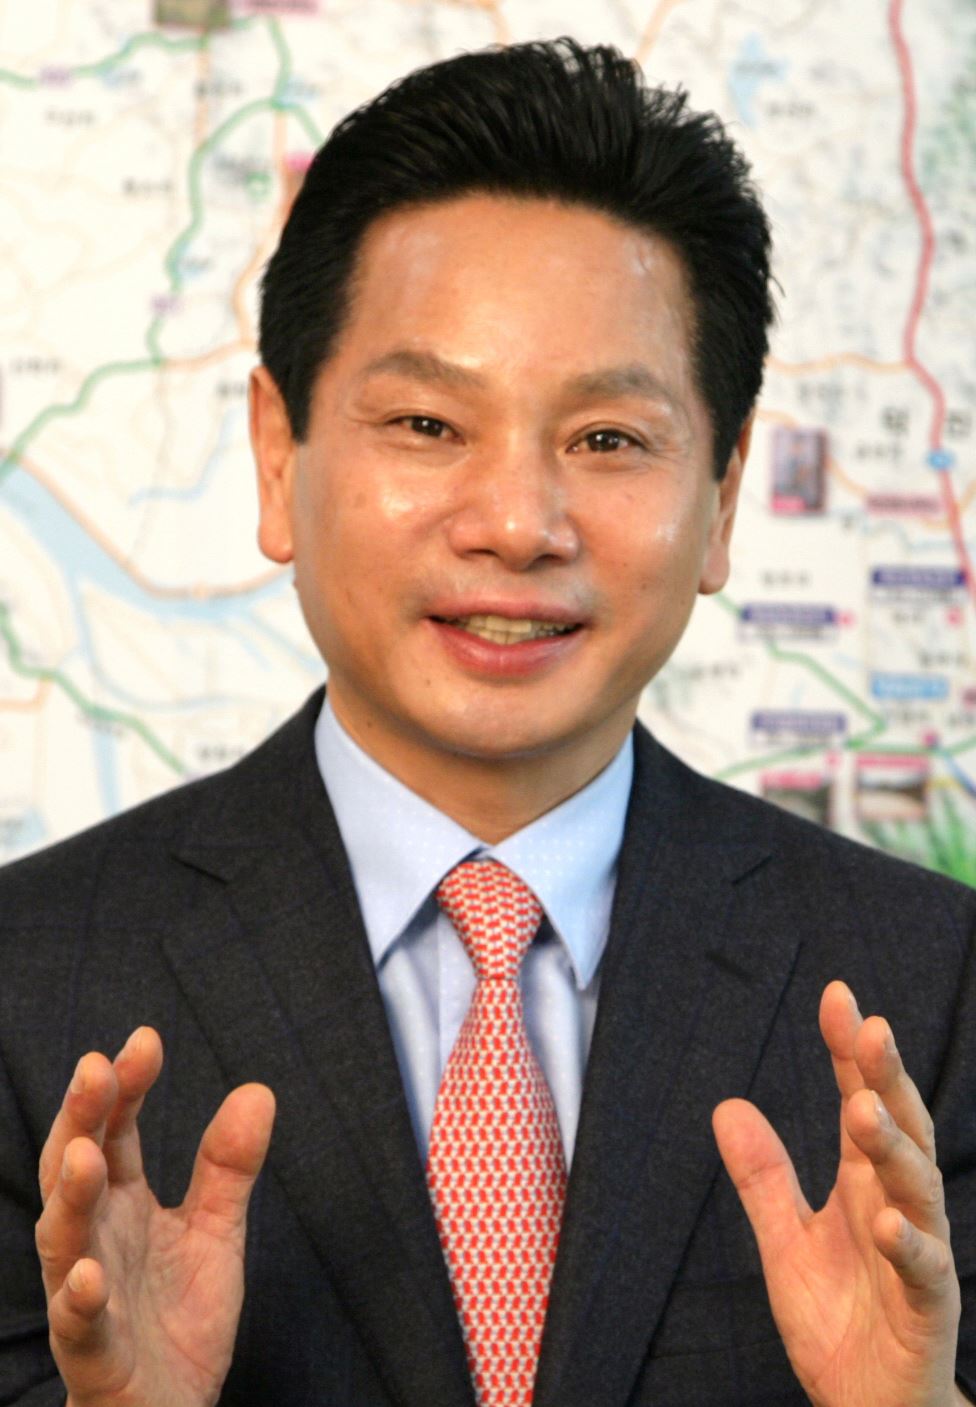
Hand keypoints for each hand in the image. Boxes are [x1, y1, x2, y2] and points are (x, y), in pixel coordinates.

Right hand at [35, 1028, 275, 1406]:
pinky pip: (79, 1326)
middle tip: (95, 1067)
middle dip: (83, 1118)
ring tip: (86, 1153)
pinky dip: (77, 1301)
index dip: (126, 1086)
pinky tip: (88, 1277)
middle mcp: (95, 1239)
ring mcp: (87, 1295)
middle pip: (76, 1169)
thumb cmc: (178, 1318)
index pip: (116, 1131)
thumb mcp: (215, 1230)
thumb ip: (228, 1165)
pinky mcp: (95, 1354)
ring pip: (64, 1240)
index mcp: (122, 1204)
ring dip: (71, 1197)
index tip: (144, 1040)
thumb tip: (258, 1090)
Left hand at [712, 981, 961, 1406]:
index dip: (851, 1052)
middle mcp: (896, 1206)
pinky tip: (888, 1219)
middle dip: (886, 1077)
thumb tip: (727, 1105)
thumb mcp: (785, 1243)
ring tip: (863, 1107)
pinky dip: (909, 1244)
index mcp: (863, 1184)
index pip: (860, 1102)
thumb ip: (763, 1178)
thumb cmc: (840, 1322)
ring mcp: (918, 1254)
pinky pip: (925, 1271)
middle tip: (869, 1028)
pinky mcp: (927, 1308)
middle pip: (899, 1129)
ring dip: (892, 1146)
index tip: (838, 996)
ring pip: (916, 1189)